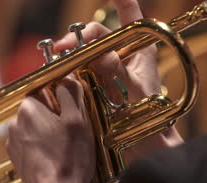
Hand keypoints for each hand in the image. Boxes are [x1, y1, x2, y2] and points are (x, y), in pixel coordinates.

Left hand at [7, 79, 94, 182]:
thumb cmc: (69, 160)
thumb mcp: (78, 121)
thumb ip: (70, 94)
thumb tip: (67, 78)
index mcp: (28, 108)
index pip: (44, 89)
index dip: (61, 98)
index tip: (72, 110)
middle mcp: (15, 122)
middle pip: (40, 108)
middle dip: (55, 115)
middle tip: (72, 130)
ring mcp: (13, 141)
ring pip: (35, 126)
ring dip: (49, 131)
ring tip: (65, 147)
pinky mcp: (16, 157)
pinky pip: (31, 142)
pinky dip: (42, 145)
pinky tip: (56, 156)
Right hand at [55, 0, 183, 163]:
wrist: (145, 145)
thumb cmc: (148, 117)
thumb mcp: (132, 89)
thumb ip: (115, 68)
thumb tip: (95, 51)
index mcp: (140, 51)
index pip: (132, 18)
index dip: (123, 1)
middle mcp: (124, 57)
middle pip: (99, 36)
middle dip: (79, 37)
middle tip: (61, 48)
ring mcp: (111, 71)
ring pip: (88, 53)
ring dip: (72, 53)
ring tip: (58, 59)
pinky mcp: (100, 85)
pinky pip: (83, 70)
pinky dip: (72, 68)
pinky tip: (62, 71)